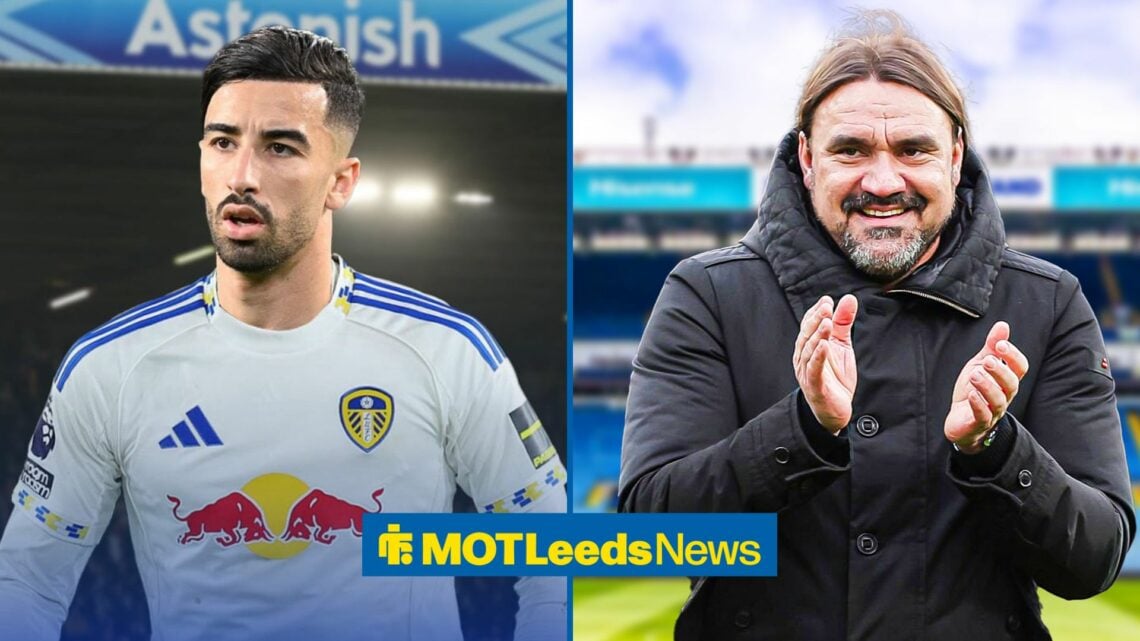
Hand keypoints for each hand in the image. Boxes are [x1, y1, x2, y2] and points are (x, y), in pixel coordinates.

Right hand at [793, 294, 858, 432]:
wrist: (835, 410)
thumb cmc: (835, 377)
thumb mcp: (842, 346)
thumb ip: (843, 323)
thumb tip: (849, 298)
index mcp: (807, 346)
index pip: (808, 325)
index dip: (816, 312)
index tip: (827, 300)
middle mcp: (803, 357)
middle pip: (806, 335)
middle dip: (815, 320)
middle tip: (826, 307)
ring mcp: (806, 372)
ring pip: (809, 350)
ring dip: (818, 336)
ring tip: (827, 323)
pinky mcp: (814, 386)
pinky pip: (814, 370)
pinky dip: (818, 357)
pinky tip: (825, 345)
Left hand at [944, 321, 1028, 453]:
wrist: (960, 421)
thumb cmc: (974, 390)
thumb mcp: (980, 365)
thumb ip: (991, 347)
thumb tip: (1003, 325)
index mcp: (1006, 381)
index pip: (1020, 369)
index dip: (1013, 356)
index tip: (1000, 344)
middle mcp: (1004, 396)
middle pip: (1011, 384)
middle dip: (1001, 371)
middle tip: (987, 361)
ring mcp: (992, 412)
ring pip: (998, 401)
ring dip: (987, 386)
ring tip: (974, 374)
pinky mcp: (978, 424)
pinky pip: (983, 416)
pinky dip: (978, 405)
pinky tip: (971, 395)